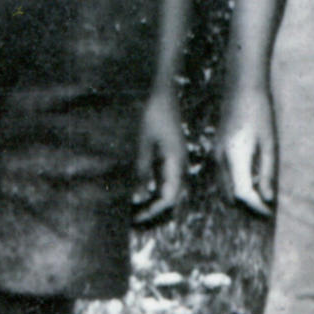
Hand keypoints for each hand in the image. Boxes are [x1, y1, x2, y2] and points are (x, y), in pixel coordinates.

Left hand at [134, 88, 185, 225]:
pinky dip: (153, 191)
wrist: (164, 93)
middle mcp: (180, 166)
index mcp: (176, 163)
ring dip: (153, 203)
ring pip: (169, 192)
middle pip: (171, 199)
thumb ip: (142, 170)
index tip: (135, 218)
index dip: (152, 211)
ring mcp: (177, 162)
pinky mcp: (172, 158)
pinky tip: (139, 193)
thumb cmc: (153, 114)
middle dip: (153, 212)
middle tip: (132, 220)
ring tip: (133, 211)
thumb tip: (138, 198)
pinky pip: (165, 181)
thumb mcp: (143, 143)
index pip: (168, 198)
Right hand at [221, 87, 277, 216]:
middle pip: (231, 195)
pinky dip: (235, 184)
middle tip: (266, 208)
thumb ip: (267, 172)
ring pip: (225, 187)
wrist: (242, 87)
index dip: (256, 207)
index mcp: (235, 156)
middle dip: (248, 204)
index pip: (242, 194)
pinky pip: (223, 176)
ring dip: (241, 195)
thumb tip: (267, 198)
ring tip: (260, 195)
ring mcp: (215, 154)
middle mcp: (220, 159)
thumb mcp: (269, 143)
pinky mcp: (216, 150)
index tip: (269, 212)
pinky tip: (251, 179)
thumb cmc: (260, 112)